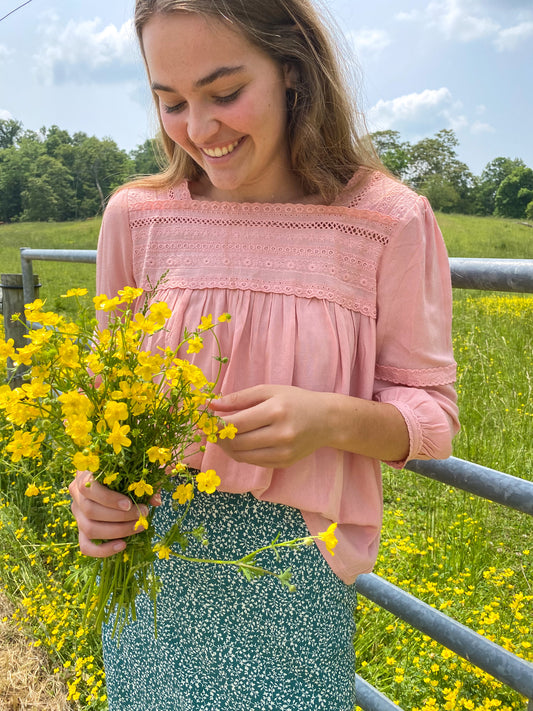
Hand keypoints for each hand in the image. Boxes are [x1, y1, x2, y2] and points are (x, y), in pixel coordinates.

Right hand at [69, 470, 160, 557]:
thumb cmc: (124, 472)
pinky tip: (123, 544)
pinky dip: (104, 549)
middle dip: (120, 516)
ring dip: (117, 531)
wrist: (114, 481)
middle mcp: (77, 497)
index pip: (88, 488)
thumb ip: (144, 483)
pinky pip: (86, 546)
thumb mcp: (133, 471)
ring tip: (139, 526)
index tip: (129, 504)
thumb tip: (155, 501)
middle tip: (143, 514)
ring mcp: (77, 516)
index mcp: (84, 476)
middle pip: (90, 511)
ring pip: (89, 529)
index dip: (108, 498)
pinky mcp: (82, 532)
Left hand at [209, 384, 331, 467]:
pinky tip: (238, 443)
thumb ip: (239, 398)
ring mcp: (283, 452)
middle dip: (218, 437)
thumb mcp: (268, 391)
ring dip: (226, 447)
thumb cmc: (295, 400)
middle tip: (209, 429)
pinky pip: (253, 462)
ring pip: (242, 456)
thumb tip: (211, 405)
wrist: (326, 420)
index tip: (206, 419)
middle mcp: (280, 434)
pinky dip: (240, 454)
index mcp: (275, 411)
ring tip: (222, 436)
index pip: (236, 424)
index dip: (216, 424)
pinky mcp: (284, 463)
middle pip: (237, 442)